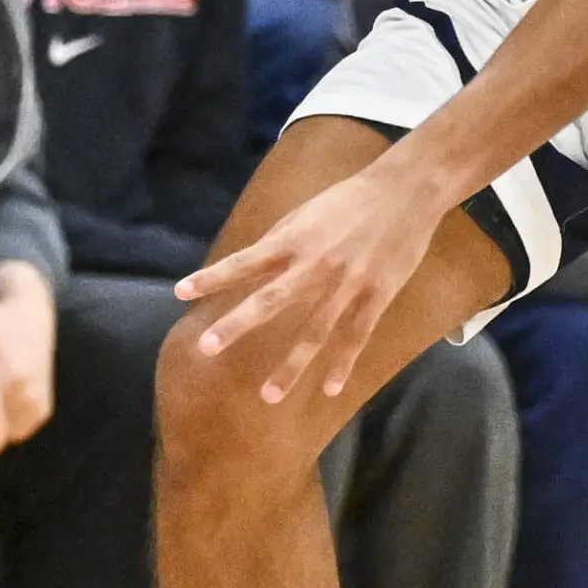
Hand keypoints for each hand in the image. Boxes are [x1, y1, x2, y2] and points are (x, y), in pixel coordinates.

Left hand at [178, 159, 447, 404]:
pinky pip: (355, 336)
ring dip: (290, 366)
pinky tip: (328, 389)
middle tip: (207, 348)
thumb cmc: (352, 199)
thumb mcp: (308, 211)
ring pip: (313, 331)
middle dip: (237, 325)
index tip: (180, 292)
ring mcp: (347, 284)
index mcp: (294, 240)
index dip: (212, 277)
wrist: (407, 191)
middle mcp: (315, 265)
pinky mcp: (376, 295)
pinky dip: (342, 364)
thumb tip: (255, 263)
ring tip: (268, 396)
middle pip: (270, 300)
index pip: (244, 262)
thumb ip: (283, 240)